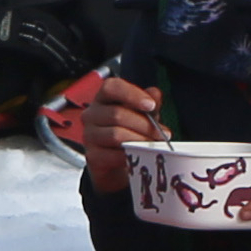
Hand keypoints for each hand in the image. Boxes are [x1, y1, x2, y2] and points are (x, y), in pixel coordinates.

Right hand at [59, 71, 168, 194]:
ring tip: (153, 146)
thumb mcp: (142, 116)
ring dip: (139, 141)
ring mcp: (89, 135)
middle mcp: (92, 115)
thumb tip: (155, 94)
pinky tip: (139, 157)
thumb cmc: (130, 133)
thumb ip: (149, 104)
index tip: (151, 105)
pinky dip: (130, 156)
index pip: (111, 88)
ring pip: (116, 135)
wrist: (118, 163)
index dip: (131, 95)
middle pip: (117, 114)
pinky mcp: (92, 156)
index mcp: (103, 99)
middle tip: (161, 134)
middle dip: (144, 125)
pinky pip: (113, 155)